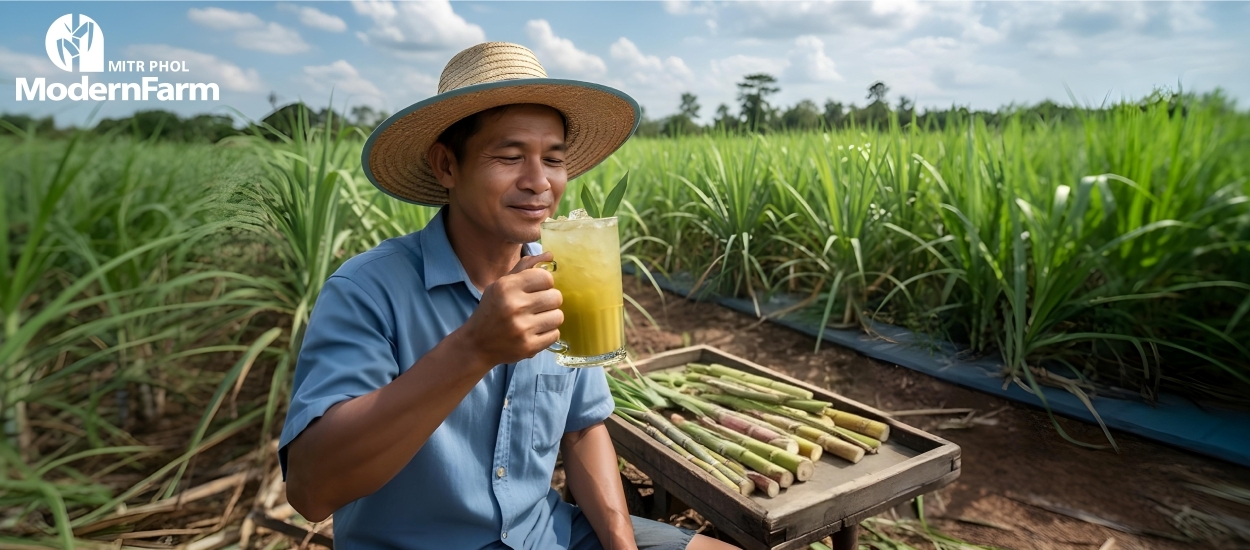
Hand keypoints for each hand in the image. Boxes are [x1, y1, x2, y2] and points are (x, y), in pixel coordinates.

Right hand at [459, 252, 562, 366]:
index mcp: (507, 287)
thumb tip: (550, 255)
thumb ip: (525, 268)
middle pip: (556, 297)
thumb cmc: (491, 310)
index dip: (545, 283)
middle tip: (538, 306)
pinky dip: (548, 333)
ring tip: (537, 319)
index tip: (537, 290)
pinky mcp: (528, 346)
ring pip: (558, 316)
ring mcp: (522, 328)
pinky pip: (555, 334)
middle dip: (549, 301)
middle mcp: (514, 306)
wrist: (477, 344)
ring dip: (550, 318)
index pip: (546, 278)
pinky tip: (535, 332)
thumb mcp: (501, 285)